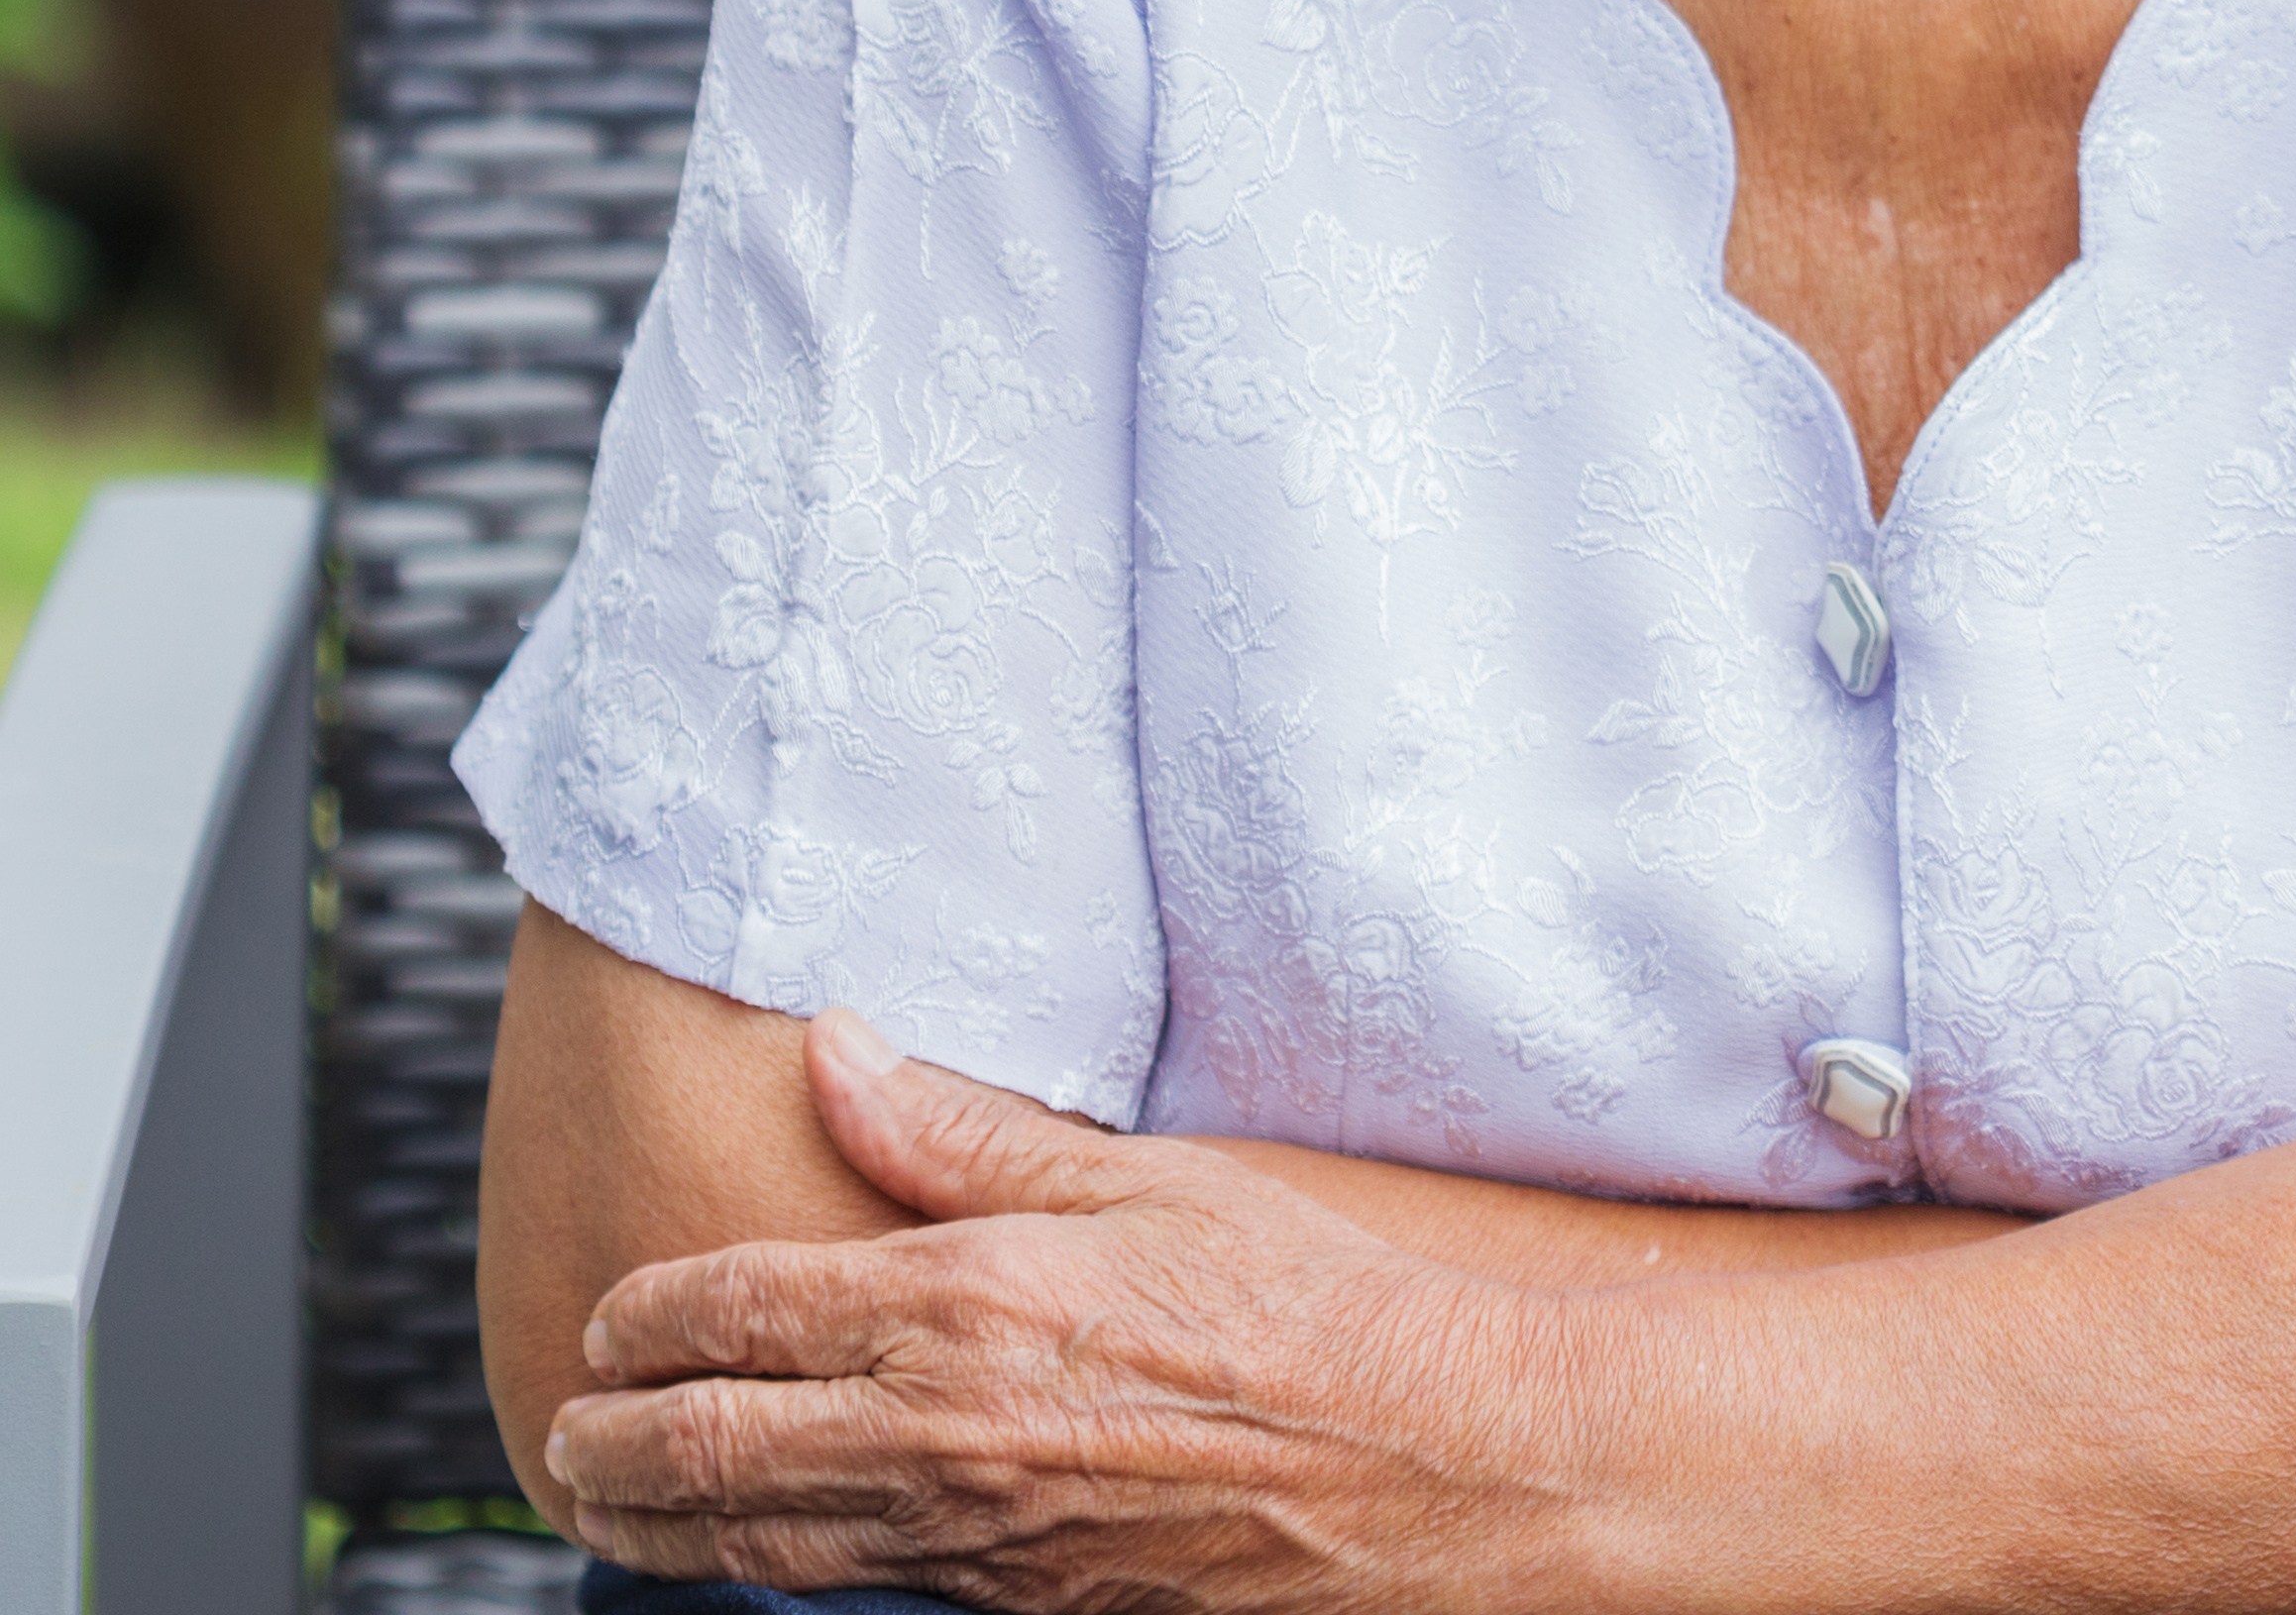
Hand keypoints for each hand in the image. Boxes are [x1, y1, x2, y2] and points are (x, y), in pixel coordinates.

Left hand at [545, 1007, 1587, 1607]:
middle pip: (707, 1456)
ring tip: (607, 1496)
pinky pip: (849, 1589)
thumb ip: (964, 1132)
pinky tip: (760, 1546)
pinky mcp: (1012, 1605)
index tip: (605, 1309)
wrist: (1416, 1464)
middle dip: (609, 1439)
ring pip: (755, 1549)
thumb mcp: (1140, 1176)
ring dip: (660, 1526)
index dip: (648, 1313)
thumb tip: (835, 1050)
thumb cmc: (1296, 1299)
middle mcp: (937, 1439)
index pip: (739, 1313)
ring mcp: (967, 1542)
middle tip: (564, 1421)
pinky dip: (768, 1568)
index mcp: (961, 1309)